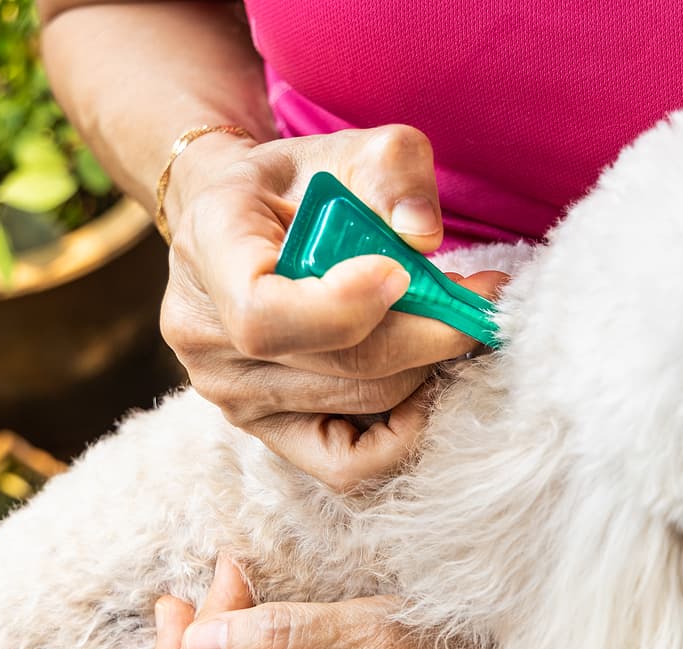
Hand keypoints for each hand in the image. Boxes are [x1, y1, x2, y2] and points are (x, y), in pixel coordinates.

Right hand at [159, 126, 505, 489]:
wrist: (246, 224)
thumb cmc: (301, 187)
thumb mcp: (348, 149)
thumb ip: (394, 170)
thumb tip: (423, 234)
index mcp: (208, 246)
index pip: (264, 313)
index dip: (346, 308)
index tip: (403, 273)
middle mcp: (202, 332)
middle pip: (340, 364)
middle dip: (430, 333)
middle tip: (480, 300)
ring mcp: (230, 394)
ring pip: (361, 404)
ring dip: (426, 366)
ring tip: (449, 323)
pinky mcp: (267, 433)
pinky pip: (346, 465)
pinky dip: (402, 434)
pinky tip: (422, 383)